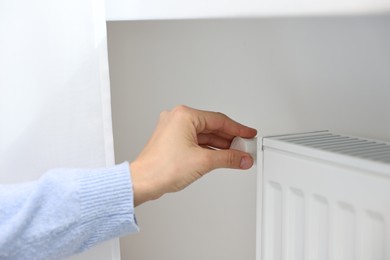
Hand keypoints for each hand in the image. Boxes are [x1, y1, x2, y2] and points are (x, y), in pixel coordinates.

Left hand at [130, 105, 256, 205]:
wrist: (143, 182)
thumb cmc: (161, 168)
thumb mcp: (203, 161)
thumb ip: (227, 158)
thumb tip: (242, 158)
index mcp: (184, 116)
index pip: (219, 120)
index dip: (238, 129)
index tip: (249, 134)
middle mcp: (177, 118)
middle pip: (212, 126)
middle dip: (230, 139)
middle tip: (245, 147)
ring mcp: (173, 129)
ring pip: (204, 134)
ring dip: (220, 145)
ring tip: (235, 154)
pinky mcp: (172, 140)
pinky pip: (196, 141)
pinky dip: (208, 148)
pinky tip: (220, 156)